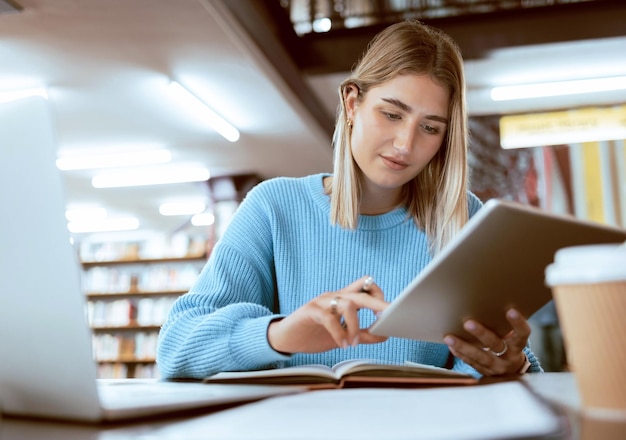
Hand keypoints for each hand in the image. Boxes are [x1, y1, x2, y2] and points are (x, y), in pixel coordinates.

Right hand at [267, 276, 388, 353]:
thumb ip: (363, 334)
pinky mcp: (310, 311)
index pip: (367, 287)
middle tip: (388, 317)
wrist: (286, 338)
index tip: (390, 313)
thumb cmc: (315, 334)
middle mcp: (335, 296)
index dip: (380, 296)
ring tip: (353, 343)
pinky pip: (328, 318)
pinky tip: (341, 344)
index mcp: (344, 299)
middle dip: (378, 303)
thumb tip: (385, 334)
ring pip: (347, 304)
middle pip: (361, 293)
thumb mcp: (344, 336)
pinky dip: (338, 333)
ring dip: (355, 326)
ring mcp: (322, 302)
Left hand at [443, 308, 529, 375]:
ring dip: (463, 346)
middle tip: (468, 323)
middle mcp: (508, 357)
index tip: (511, 310)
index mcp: (518, 346)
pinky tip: (451, 345)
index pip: (522, 334)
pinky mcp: (484, 372)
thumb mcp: (514, 338)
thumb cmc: (511, 346)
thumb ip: (506, 326)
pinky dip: (460, 353)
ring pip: (479, 357)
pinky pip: (470, 362)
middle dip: (481, 334)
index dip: (518, 323)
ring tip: (449, 337)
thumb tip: (492, 303)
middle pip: (495, 345)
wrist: (512, 372)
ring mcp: (496, 367)